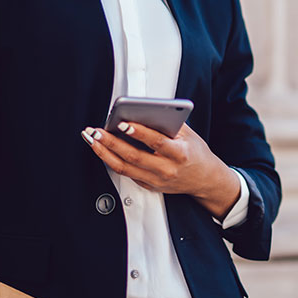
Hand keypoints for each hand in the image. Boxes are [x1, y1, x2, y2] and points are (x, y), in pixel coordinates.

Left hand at [82, 122, 240, 219]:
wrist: (205, 179)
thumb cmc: (195, 153)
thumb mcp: (189, 134)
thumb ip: (169, 123)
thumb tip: (144, 111)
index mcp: (179, 154)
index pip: (156, 142)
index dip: (139, 132)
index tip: (123, 123)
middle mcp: (166, 170)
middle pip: (134, 156)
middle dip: (112, 143)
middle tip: (96, 131)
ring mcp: (156, 180)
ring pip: (124, 168)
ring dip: (105, 153)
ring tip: (92, 140)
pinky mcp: (149, 185)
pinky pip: (126, 173)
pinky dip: (112, 161)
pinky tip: (102, 149)